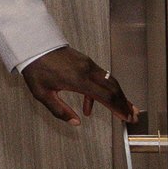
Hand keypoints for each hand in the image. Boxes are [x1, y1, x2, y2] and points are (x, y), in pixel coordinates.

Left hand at [21, 45, 136, 127]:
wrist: (34, 45)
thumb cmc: (36, 68)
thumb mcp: (43, 94)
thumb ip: (60, 110)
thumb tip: (76, 122)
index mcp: (78, 80)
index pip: (105, 96)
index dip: (118, 108)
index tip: (126, 118)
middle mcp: (87, 71)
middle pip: (113, 89)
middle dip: (125, 104)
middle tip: (133, 116)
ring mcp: (88, 64)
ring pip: (110, 81)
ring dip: (119, 96)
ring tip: (125, 109)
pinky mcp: (86, 61)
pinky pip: (101, 77)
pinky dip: (103, 90)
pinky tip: (91, 105)